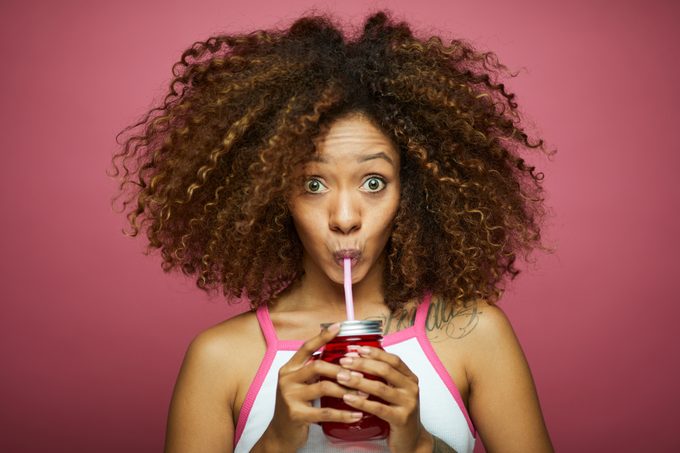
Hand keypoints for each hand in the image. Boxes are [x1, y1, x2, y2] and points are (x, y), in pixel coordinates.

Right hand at [252, 323, 366, 452]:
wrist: (280, 433)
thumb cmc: (296, 404)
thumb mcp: (300, 384)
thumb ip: (313, 371)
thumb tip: (341, 356)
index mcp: (289, 368)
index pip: (306, 348)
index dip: (322, 337)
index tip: (338, 326)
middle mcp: (287, 379)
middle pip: (317, 366)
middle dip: (341, 369)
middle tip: (359, 374)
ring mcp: (290, 397)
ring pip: (323, 388)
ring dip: (347, 390)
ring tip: (363, 394)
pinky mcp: (296, 415)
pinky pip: (325, 413)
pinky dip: (344, 414)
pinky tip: (357, 414)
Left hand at [336, 346, 431, 452]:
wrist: (412, 440)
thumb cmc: (399, 413)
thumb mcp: (396, 391)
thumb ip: (384, 377)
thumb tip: (359, 358)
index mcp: (410, 378)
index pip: (392, 359)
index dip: (374, 352)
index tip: (356, 349)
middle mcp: (411, 388)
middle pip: (385, 370)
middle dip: (362, 363)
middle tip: (344, 361)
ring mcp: (408, 404)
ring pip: (380, 388)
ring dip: (358, 380)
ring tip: (341, 377)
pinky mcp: (401, 419)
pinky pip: (378, 408)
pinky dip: (361, 402)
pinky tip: (348, 398)